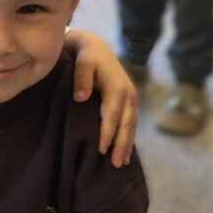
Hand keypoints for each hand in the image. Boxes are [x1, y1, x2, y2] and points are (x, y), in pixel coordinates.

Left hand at [65, 29, 137, 166]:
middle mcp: (128, 94)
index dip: (107, 133)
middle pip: (126, 124)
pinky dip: (128, 137)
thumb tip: (81, 97)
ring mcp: (131, 98)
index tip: (100, 149)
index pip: (112, 115)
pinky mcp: (130, 102)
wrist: (97, 48)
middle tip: (116, 165)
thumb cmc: (86, 57)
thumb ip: (81, 78)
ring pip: (131, 125)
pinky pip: (131, 123)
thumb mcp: (82, 62)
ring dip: (127, 144)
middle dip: (121, 145)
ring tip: (122, 164)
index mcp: (117, 87)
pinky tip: (126, 152)